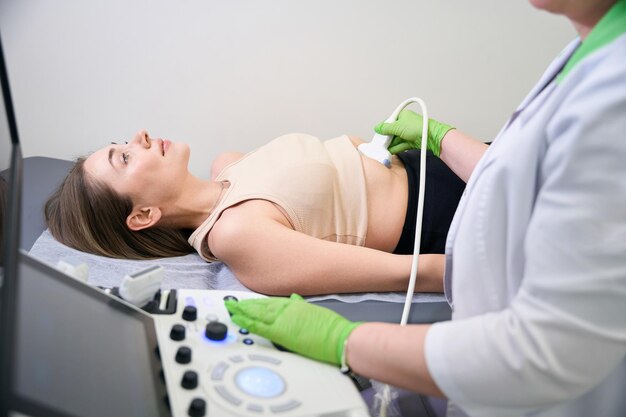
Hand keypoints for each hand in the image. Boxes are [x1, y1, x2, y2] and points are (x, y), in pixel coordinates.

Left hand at [225, 294, 360, 365]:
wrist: (339, 338)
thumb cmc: (332, 329)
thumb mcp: (316, 312)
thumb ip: (302, 306)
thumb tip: (294, 300)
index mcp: (294, 304)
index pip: (270, 301)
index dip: (255, 302)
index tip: (245, 302)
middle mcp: (287, 309)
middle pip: (260, 306)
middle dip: (244, 305)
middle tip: (231, 304)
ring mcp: (283, 319)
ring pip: (257, 313)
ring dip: (242, 311)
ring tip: (230, 310)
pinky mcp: (281, 332)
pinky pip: (259, 326)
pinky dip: (247, 322)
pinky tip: (238, 320)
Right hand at [374, 109, 454, 156]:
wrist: (430, 136)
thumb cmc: (418, 127)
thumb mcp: (398, 127)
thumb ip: (386, 128)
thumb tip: (377, 128)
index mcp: (403, 115)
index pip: (390, 122)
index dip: (384, 128)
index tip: (379, 134)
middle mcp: (406, 124)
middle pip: (393, 131)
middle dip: (387, 138)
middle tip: (381, 143)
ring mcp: (409, 133)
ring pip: (397, 139)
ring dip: (391, 144)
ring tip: (384, 149)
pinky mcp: (412, 141)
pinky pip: (401, 145)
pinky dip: (396, 148)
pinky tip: (390, 151)